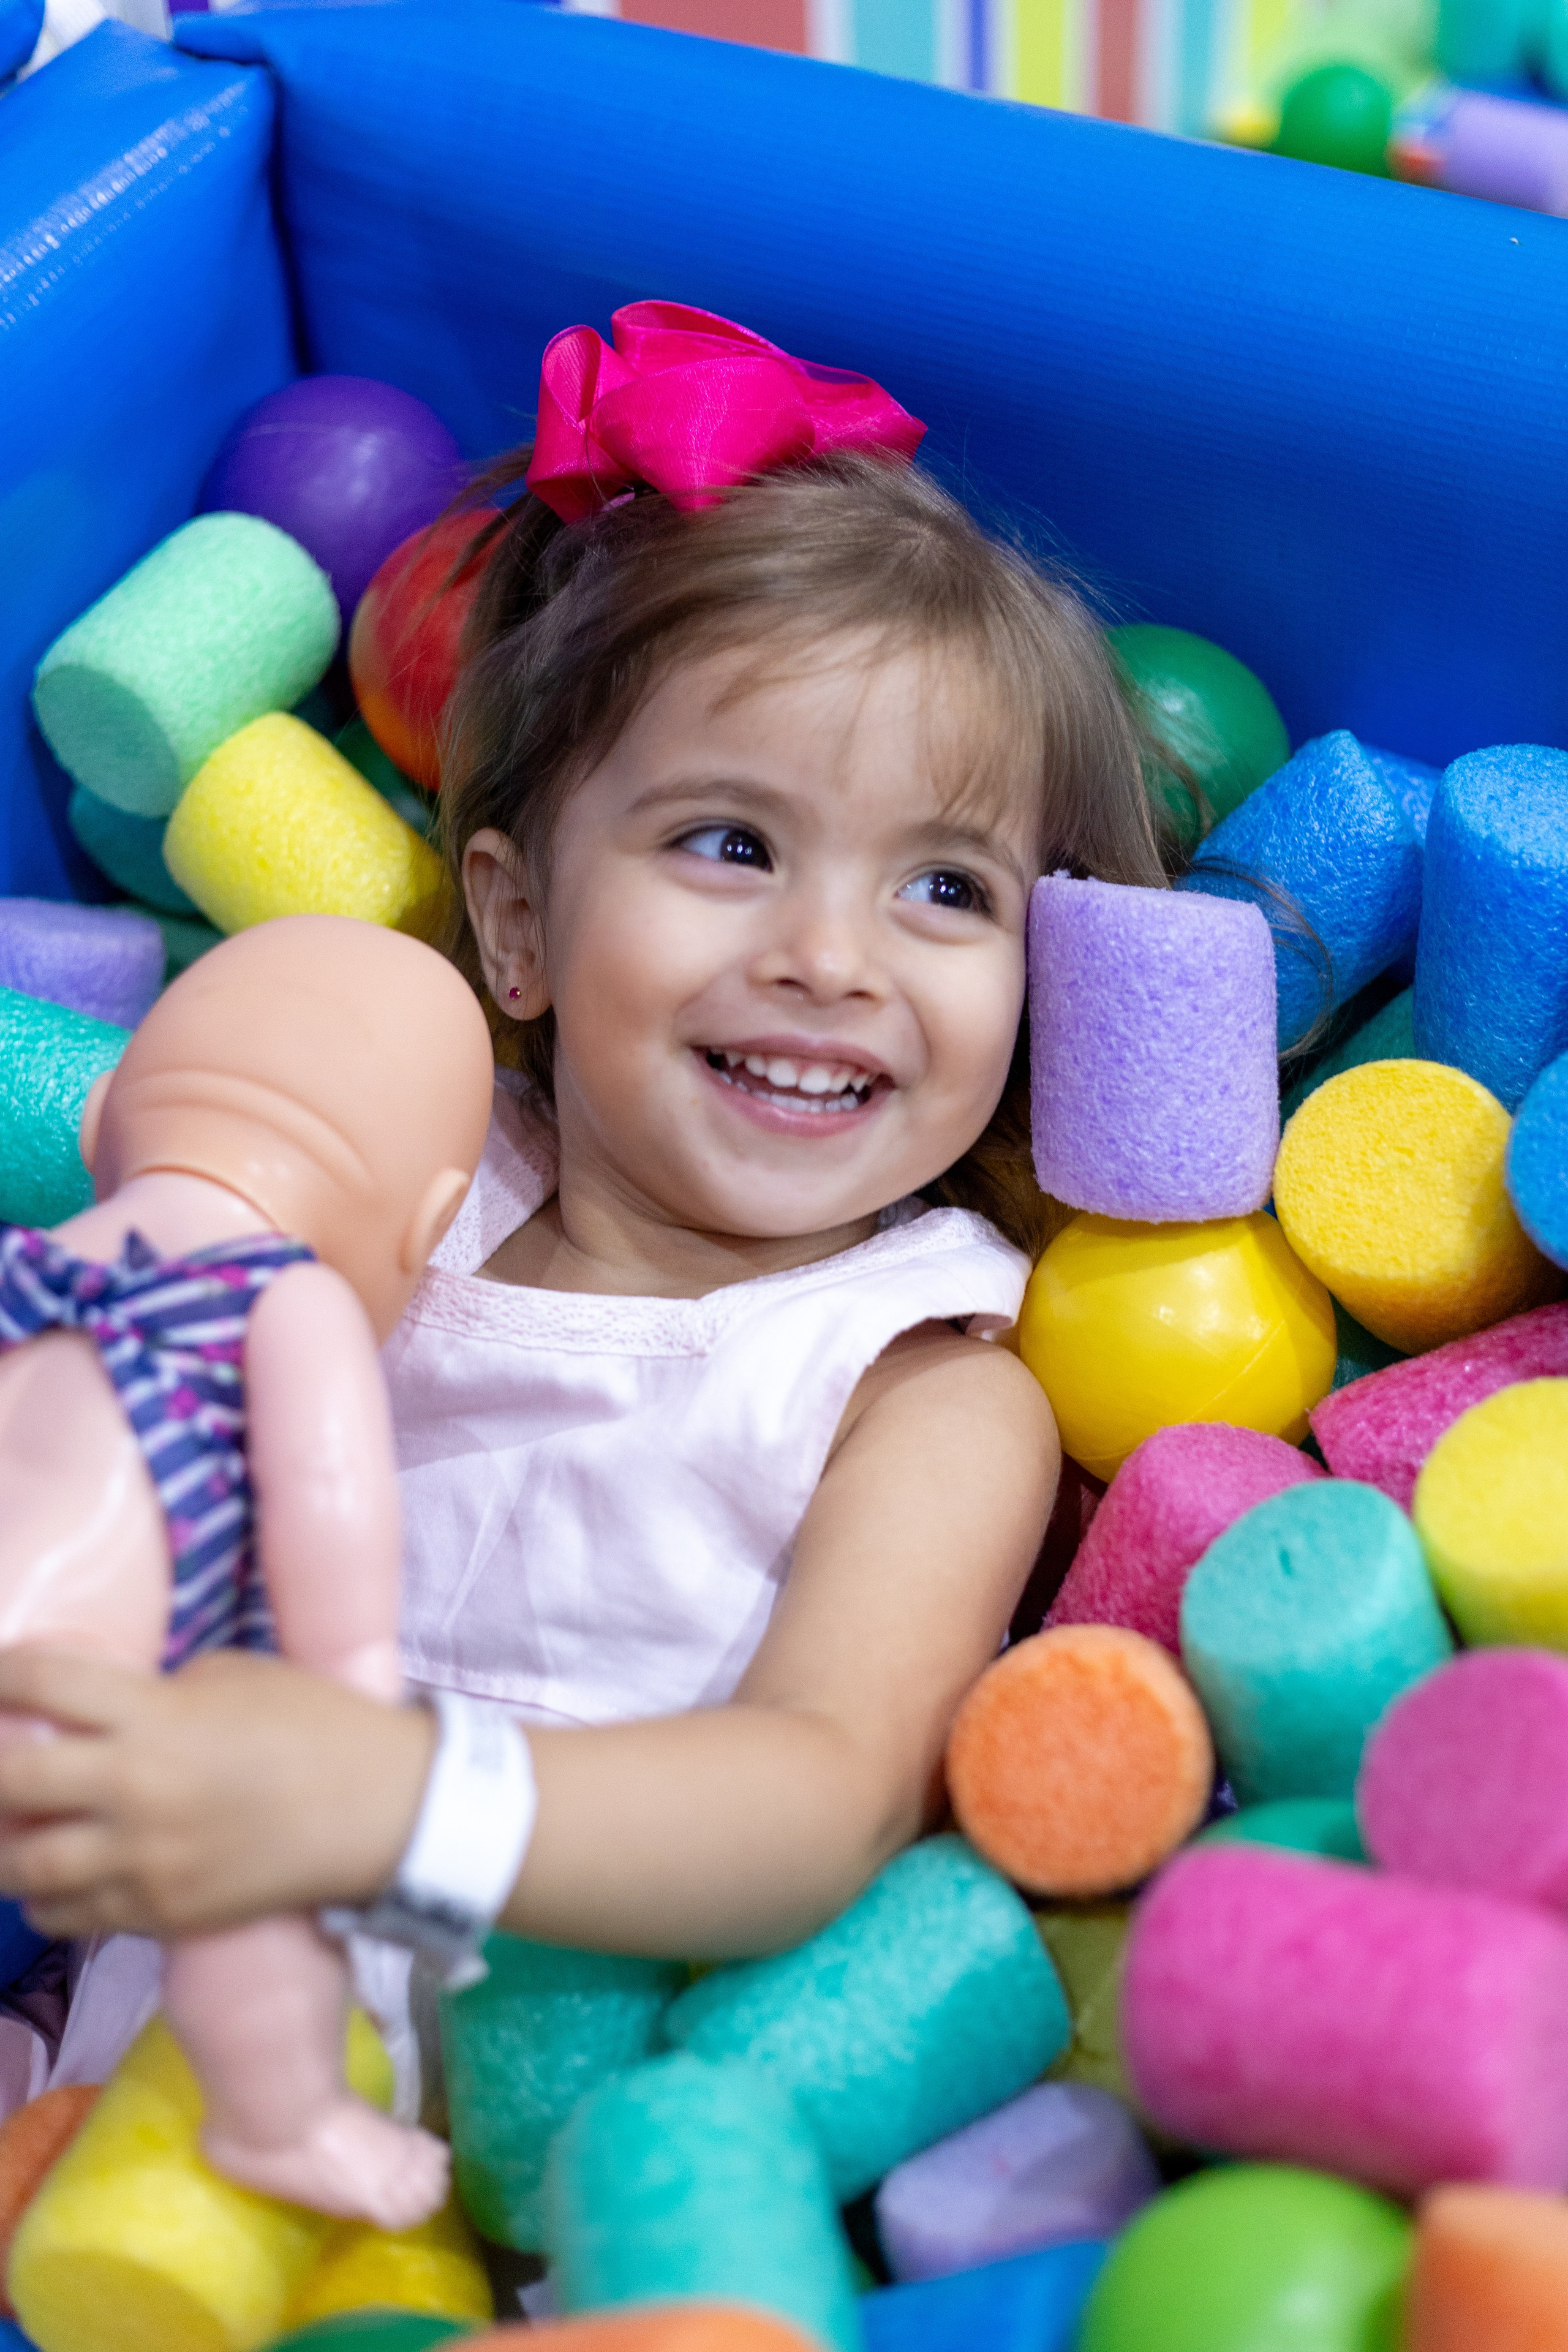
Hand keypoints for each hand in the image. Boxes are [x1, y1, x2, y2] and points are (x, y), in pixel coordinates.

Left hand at [0, 1648, 433, 1939]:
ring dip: (3, 1841)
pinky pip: (67, 1914)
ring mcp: (143, 1861)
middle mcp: (135, 1789)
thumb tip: (97, 1714)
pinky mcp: (160, 1913)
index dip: (1, 1672)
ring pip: (22, 1864)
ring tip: (14, 1823)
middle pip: (7, 1779)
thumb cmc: (316, 1724)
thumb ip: (156, 1693)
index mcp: (156, 1716)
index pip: (43, 1683)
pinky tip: (52, 1874)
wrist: (382, 1810)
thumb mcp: (233, 1676)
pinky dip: (44, 1893)